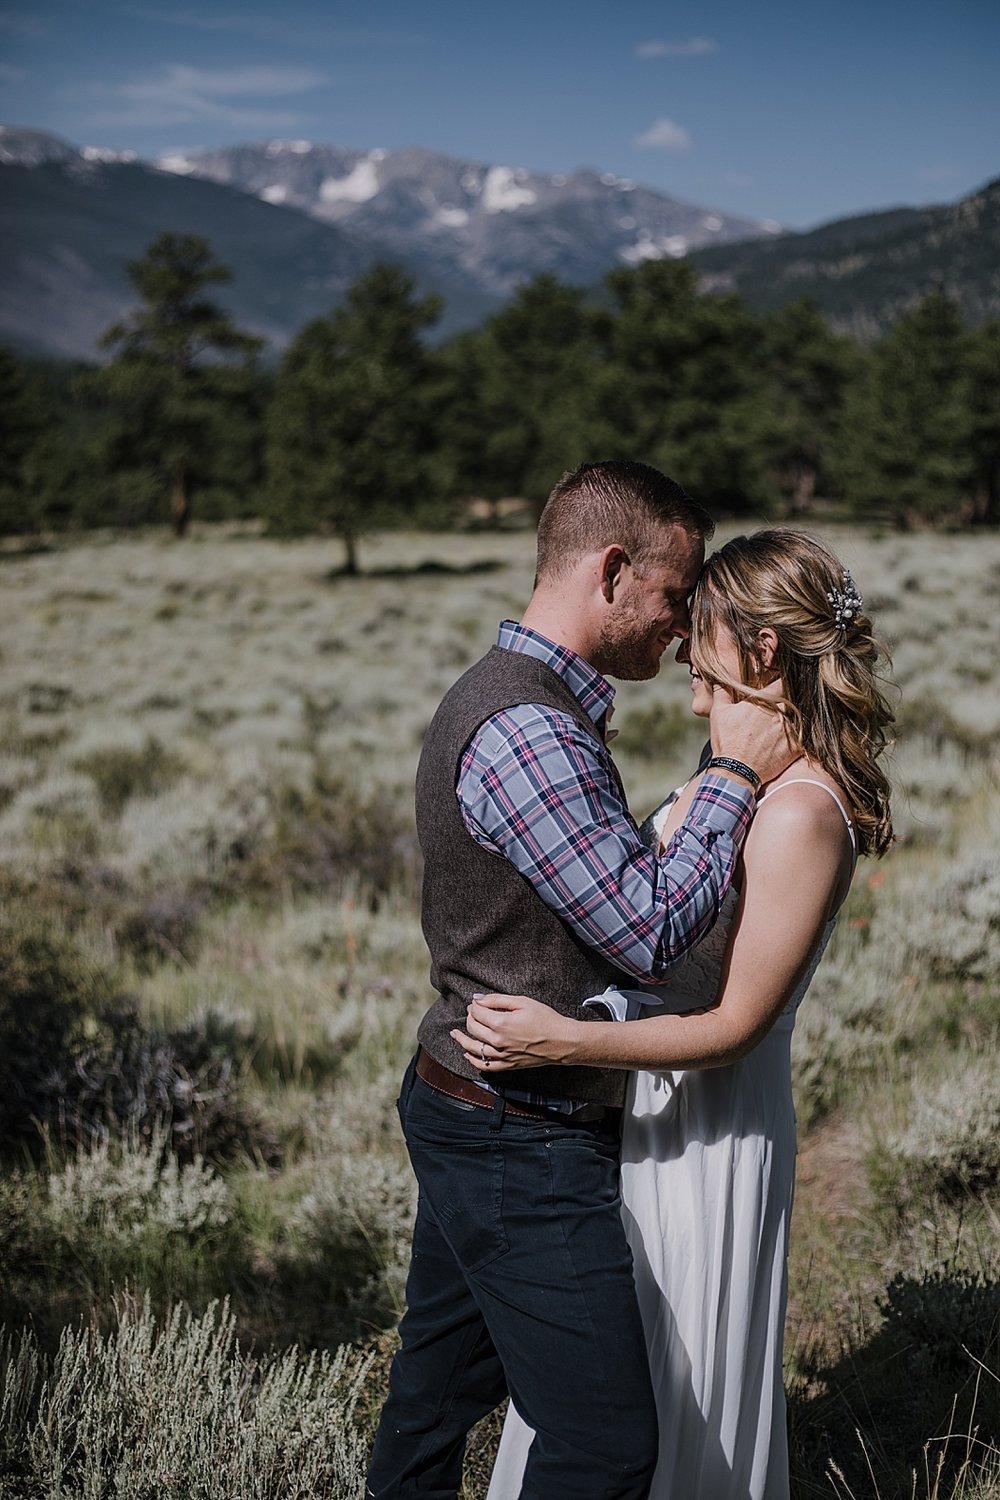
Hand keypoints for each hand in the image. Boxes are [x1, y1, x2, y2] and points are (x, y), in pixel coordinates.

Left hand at [451, 993, 576, 1070]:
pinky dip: (473, 1061)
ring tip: (455, 1033)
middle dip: (469, 1018)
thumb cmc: (545, 1019)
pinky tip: (467, 1054)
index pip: (477, 1012)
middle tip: (472, 1012)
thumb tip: (477, 998)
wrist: (561, 1042)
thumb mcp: (522, 1002)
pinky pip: (484, 1066)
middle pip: (473, 1028)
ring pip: (473, 1048)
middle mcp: (498, 1041)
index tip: (475, 1002)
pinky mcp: (507, 1065)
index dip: (474, 1005)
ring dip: (462, 1040)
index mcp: (501, 1023)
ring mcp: (502, 1055)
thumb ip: (497, 999)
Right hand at [709, 680, 797, 785]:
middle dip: (784, 706)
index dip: (781, 685)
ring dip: (790, 723)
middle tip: (774, 715)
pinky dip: (795, 740)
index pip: (781, 684)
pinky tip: (784, 745)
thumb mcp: (719, 713)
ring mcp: (789, 731)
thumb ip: (722, 692)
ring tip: (776, 733)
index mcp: (763, 702)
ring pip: (796, 720)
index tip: (779, 688)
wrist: (736, 771)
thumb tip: (718, 679)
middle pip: (790, 702)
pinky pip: (802, 739)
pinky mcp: (795, 748)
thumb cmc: (727, 741)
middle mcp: (779, 713)